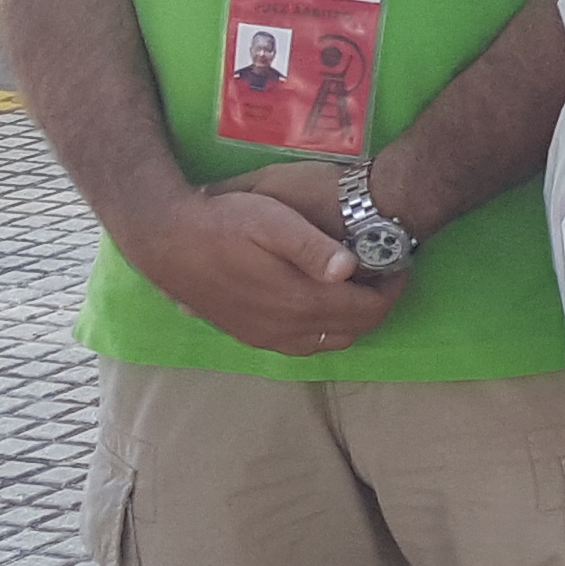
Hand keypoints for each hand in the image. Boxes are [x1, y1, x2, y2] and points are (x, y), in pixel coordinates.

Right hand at [119, 174, 395, 355]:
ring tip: (355, 284)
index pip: (367, 311)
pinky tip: (319, 301)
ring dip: (349, 318)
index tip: (398, 263)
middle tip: (382, 272)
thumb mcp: (273, 220)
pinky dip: (321, 328)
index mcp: (300, 301)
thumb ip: (313, 248)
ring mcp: (265, 337)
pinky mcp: (247, 336)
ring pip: (327, 342)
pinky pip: (300, 345)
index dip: (391, 289)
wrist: (166, 240)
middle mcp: (286, 329)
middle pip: (353, 330)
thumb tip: (351, 269)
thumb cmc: (224, 221)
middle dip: (375, 304)